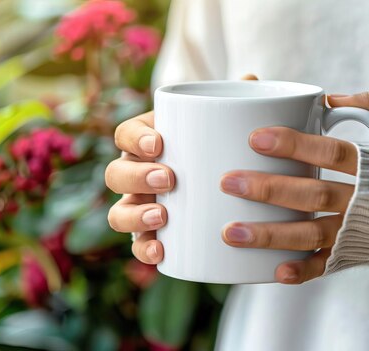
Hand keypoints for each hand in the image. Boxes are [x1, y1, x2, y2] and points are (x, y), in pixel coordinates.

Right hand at [105, 75, 258, 263]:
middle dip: (137, 176)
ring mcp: (141, 205)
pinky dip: (143, 249)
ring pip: (119, 212)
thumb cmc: (218, 146)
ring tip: (163, 217)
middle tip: (169, 179)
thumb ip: (235, 102)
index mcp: (148, 141)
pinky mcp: (152, 234)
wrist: (225, 184)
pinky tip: (160, 252)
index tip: (160, 143)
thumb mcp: (226, 125)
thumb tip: (251, 79)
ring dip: (135, 215)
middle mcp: (137, 173)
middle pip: (116, 174)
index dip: (135, 139)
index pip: (125, 133)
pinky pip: (137, 245)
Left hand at [220, 92, 368, 283]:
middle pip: (314, 195)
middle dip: (268, 190)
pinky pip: (330, 266)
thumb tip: (325, 97)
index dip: (292, 144)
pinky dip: (304, 271)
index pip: (330, 152)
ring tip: (230, 232)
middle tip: (229, 183)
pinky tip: (275, 271)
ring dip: (270, 235)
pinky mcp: (364, 254)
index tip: (255, 138)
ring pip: (313, 235)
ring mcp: (366, 232)